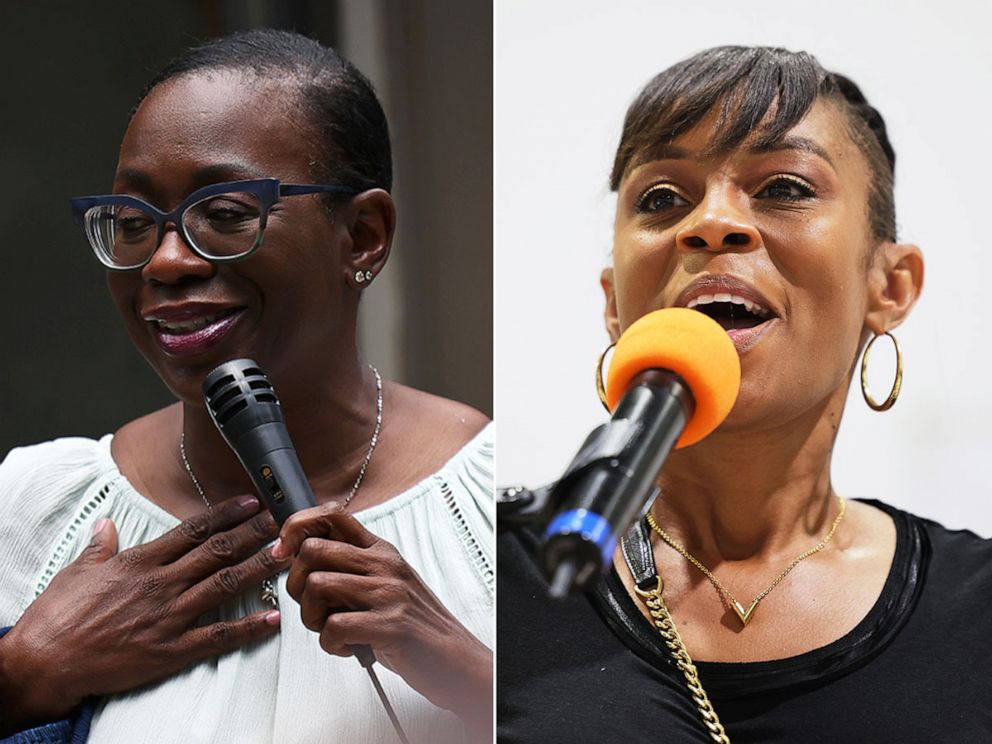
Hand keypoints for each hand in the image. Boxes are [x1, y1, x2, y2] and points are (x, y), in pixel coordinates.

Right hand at [0, 494, 287, 733]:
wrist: (45, 662)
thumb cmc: (58, 616)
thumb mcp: (77, 571)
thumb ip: (100, 546)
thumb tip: (107, 524)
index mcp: (141, 562)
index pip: (193, 530)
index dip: (226, 514)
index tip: (252, 500)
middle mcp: (162, 584)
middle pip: (218, 552)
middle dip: (255, 533)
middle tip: (284, 519)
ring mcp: (170, 617)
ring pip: (225, 586)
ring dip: (259, 569)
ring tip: (288, 554)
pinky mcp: (172, 650)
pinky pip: (218, 636)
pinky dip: (248, 627)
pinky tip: (273, 618)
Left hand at [275, 503, 492, 738]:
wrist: (455, 659)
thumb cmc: (413, 625)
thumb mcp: (386, 583)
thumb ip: (351, 569)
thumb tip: (299, 558)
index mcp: (381, 551)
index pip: (333, 514)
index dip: (297, 527)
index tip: (283, 553)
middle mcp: (384, 565)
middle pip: (313, 550)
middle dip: (296, 585)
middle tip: (314, 608)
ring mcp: (388, 593)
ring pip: (316, 585)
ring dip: (311, 618)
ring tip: (331, 631)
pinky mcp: (390, 625)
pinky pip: (333, 627)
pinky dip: (330, 644)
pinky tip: (347, 648)